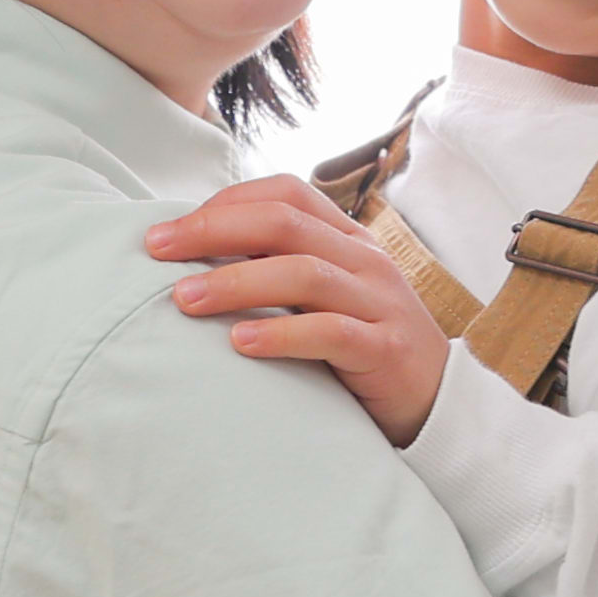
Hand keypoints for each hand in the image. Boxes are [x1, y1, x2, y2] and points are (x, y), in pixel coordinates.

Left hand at [147, 177, 447, 445]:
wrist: (438, 402)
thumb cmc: (362, 347)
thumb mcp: (326, 298)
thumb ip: (280, 271)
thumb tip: (197, 258)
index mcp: (349, 239)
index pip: (287, 194)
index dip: (227, 202)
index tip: (172, 230)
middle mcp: (366, 261)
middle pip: (286, 224)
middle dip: (214, 231)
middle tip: (158, 250)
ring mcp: (380, 303)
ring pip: (304, 273)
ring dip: (236, 282)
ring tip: (185, 299)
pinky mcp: (385, 350)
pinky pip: (331, 333)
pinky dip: (281, 334)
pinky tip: (240, 344)